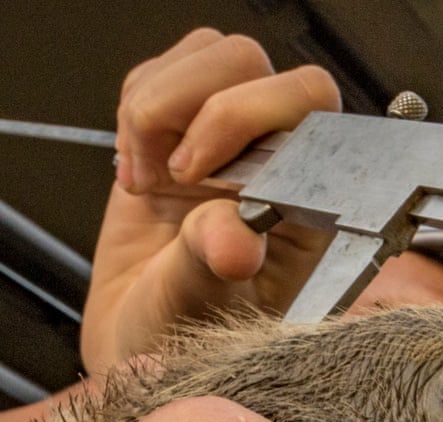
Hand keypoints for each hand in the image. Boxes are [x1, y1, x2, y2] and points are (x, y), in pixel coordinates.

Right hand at [83, 29, 340, 370]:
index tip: (197, 177)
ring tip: (148, 180)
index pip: (308, 103)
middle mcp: (275, 158)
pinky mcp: (181, 127)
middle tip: (173, 179)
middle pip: (250, 62)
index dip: (246, 117)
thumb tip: (233, 236)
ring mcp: (228, 138)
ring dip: (157, 109)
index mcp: (307, 197)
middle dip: (197, 110)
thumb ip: (214, 265)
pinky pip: (161, 73)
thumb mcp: (199, 310)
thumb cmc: (186, 339)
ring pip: (207, 55)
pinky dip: (135, 112)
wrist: (139, 345)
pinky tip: (138, 172)